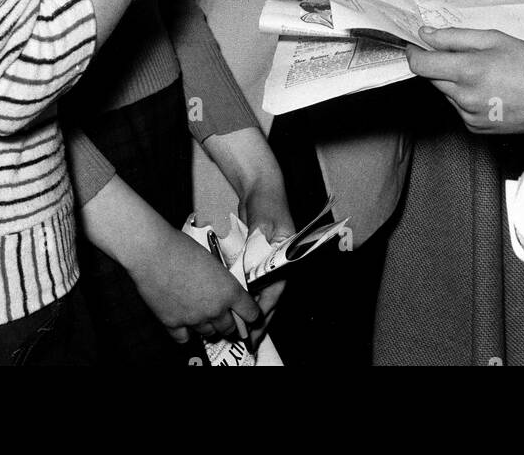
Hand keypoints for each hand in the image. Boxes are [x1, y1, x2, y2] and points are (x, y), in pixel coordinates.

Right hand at [126, 221, 260, 345]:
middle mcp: (215, 309)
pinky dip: (186, 332)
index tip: (249, 313)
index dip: (251, 314)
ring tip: (203, 314)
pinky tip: (185, 322)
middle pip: (230, 328)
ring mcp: (194, 319)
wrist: (154, 252)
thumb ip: (222, 279)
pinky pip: (185, 339)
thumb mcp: (213, 259)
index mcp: (229, 290)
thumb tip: (225, 288)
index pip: (251, 313)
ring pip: (209, 333)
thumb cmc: (182, 247)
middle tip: (226, 315)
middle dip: (230, 322)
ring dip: (209, 326)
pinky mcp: (173, 324)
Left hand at [237, 177, 294, 327]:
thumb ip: (256, 250)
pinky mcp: (258, 256)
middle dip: (259, 318)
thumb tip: (247, 274)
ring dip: (252, 307)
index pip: (276, 289)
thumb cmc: (266, 202)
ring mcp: (269, 259)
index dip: (264, 309)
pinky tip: (236, 303)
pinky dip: (246, 292)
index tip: (253, 326)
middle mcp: (279, 261)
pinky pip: (253, 279)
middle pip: (270, 295)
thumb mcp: (261, 226)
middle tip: (248, 338)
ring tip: (241, 328)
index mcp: (287, 257)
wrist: (262, 184)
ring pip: (261, 290)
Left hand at [406, 26, 523, 133]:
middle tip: (465, 56)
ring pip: (447, 93)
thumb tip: (427, 35)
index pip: (421, 65)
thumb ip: (455, 37)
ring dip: (455, 82)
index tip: (415, 45)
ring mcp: (470, 116)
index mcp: (468, 71)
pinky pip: (459, 108)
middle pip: (433, 78)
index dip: (414, 52)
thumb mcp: (493, 38)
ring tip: (486, 74)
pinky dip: (466, 98)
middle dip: (440, 65)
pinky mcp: (477, 128)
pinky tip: (489, 90)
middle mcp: (465, 98)